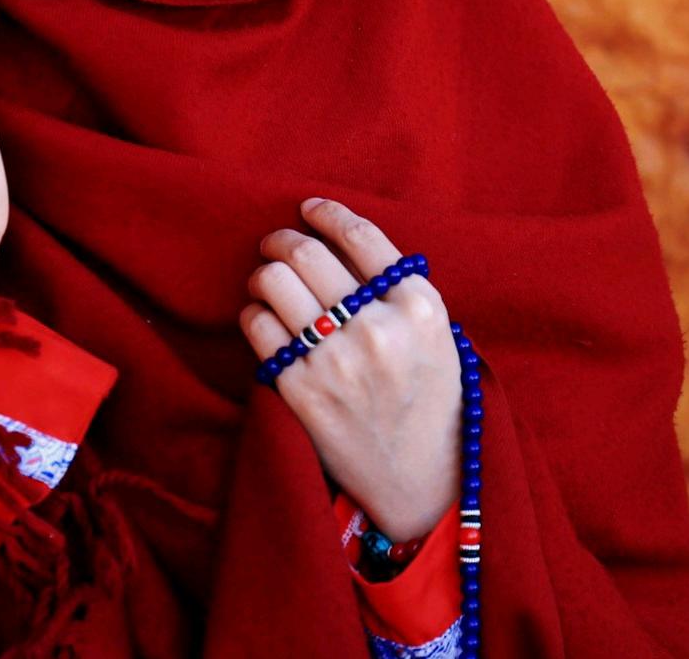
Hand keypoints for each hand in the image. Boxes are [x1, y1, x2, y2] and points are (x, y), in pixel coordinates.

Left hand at [239, 198, 461, 541]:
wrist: (422, 479)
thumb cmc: (428, 394)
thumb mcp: (435, 331)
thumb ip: (394, 286)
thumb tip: (332, 235)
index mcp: (420, 305)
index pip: (359, 235)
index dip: (324, 212)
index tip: (307, 208)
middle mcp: (378, 328)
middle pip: (305, 253)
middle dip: (279, 239)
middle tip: (274, 243)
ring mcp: (337, 360)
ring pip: (273, 281)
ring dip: (263, 274)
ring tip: (267, 283)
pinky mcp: (301, 389)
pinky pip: (256, 326)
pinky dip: (253, 314)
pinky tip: (265, 321)